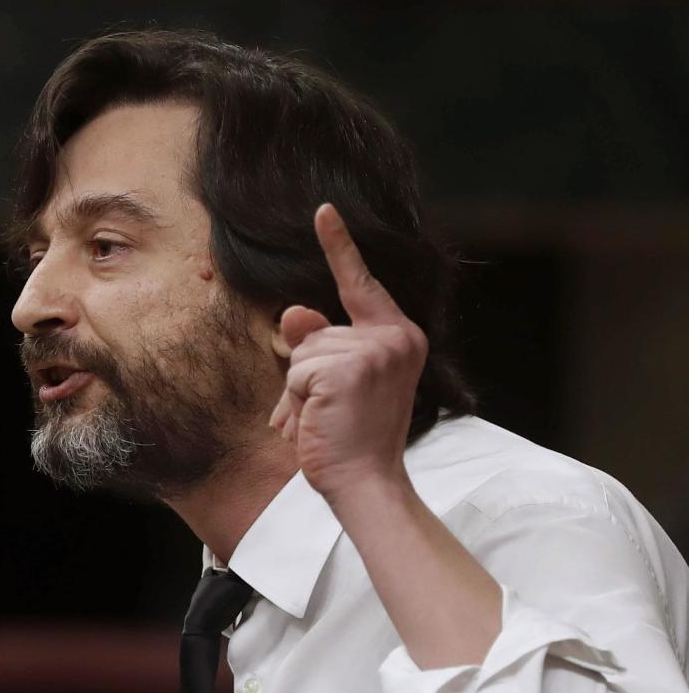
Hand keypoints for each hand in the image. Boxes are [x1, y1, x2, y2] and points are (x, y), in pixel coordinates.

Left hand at [268, 203, 426, 505]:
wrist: (366, 482)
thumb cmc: (352, 438)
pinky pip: (297, 373)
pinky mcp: (348, 368)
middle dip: (306, 376)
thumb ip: (318, 345)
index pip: (361, 284)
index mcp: (399, 337)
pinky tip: (321, 422)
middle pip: (315, 333)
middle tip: (330, 414)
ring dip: (300, 393)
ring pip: (302, 354)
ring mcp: (373, 350)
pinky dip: (297, 402)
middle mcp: (393, 337)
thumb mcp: (336, 386)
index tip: (322, 211)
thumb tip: (294, 310)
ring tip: (327, 421)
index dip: (339, 246)